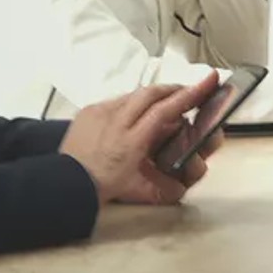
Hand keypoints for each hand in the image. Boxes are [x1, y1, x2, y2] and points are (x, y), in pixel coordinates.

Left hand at [61, 74, 221, 205]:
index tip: (207, 82)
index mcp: (131, 141)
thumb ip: (167, 189)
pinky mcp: (89, 111)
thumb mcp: (139, 190)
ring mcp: (101, 113)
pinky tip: (135, 113)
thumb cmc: (102, 187)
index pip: (165, 110)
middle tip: (190, 90)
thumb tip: (185, 188)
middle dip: (174, 89)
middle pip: (151, 94)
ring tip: (164, 102)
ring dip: (153, 96)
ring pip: (134, 95)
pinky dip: (130, 104)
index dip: (189, 95)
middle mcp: (116, 122)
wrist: (66, 183)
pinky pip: (116, 101)